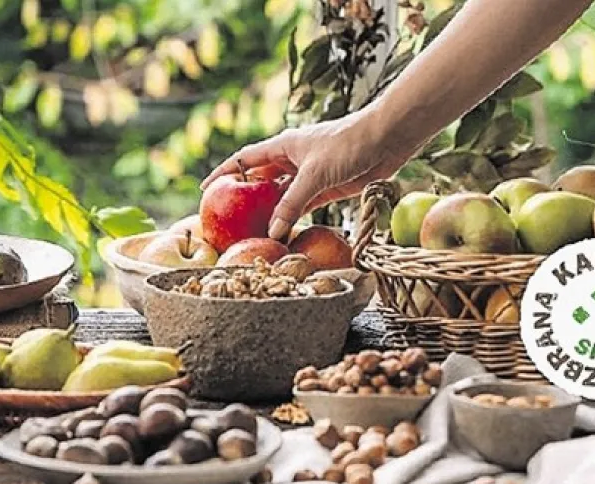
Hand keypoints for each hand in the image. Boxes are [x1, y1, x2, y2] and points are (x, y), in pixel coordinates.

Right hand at [200, 105, 416, 240]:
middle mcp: (292, 160)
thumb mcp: (315, 175)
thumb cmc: (348, 146)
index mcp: (282, 146)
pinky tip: (282, 233)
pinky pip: (302, 205)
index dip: (224, 174)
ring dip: (270, 212)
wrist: (387, 138)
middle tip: (228, 219)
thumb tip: (272, 232)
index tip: (207, 190)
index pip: (244, 160)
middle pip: (261, 181)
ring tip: (252, 232)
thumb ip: (292, 204)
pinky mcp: (326, 187)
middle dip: (245, 198)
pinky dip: (292, 218)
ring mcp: (309, 174)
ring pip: (281, 196)